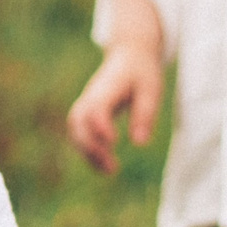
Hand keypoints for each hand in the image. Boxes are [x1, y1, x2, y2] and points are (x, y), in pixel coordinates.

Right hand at [67, 44, 160, 174]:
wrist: (128, 55)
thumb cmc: (141, 73)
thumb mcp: (151, 90)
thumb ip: (145, 115)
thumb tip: (140, 144)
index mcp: (107, 87)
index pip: (96, 108)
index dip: (101, 126)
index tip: (114, 143)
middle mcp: (90, 96)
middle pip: (78, 122)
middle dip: (91, 147)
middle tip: (112, 168)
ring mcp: (85, 103)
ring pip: (75, 130)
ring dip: (87, 152)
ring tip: (109, 171)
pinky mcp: (86, 111)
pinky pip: (79, 132)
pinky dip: (87, 150)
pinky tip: (104, 164)